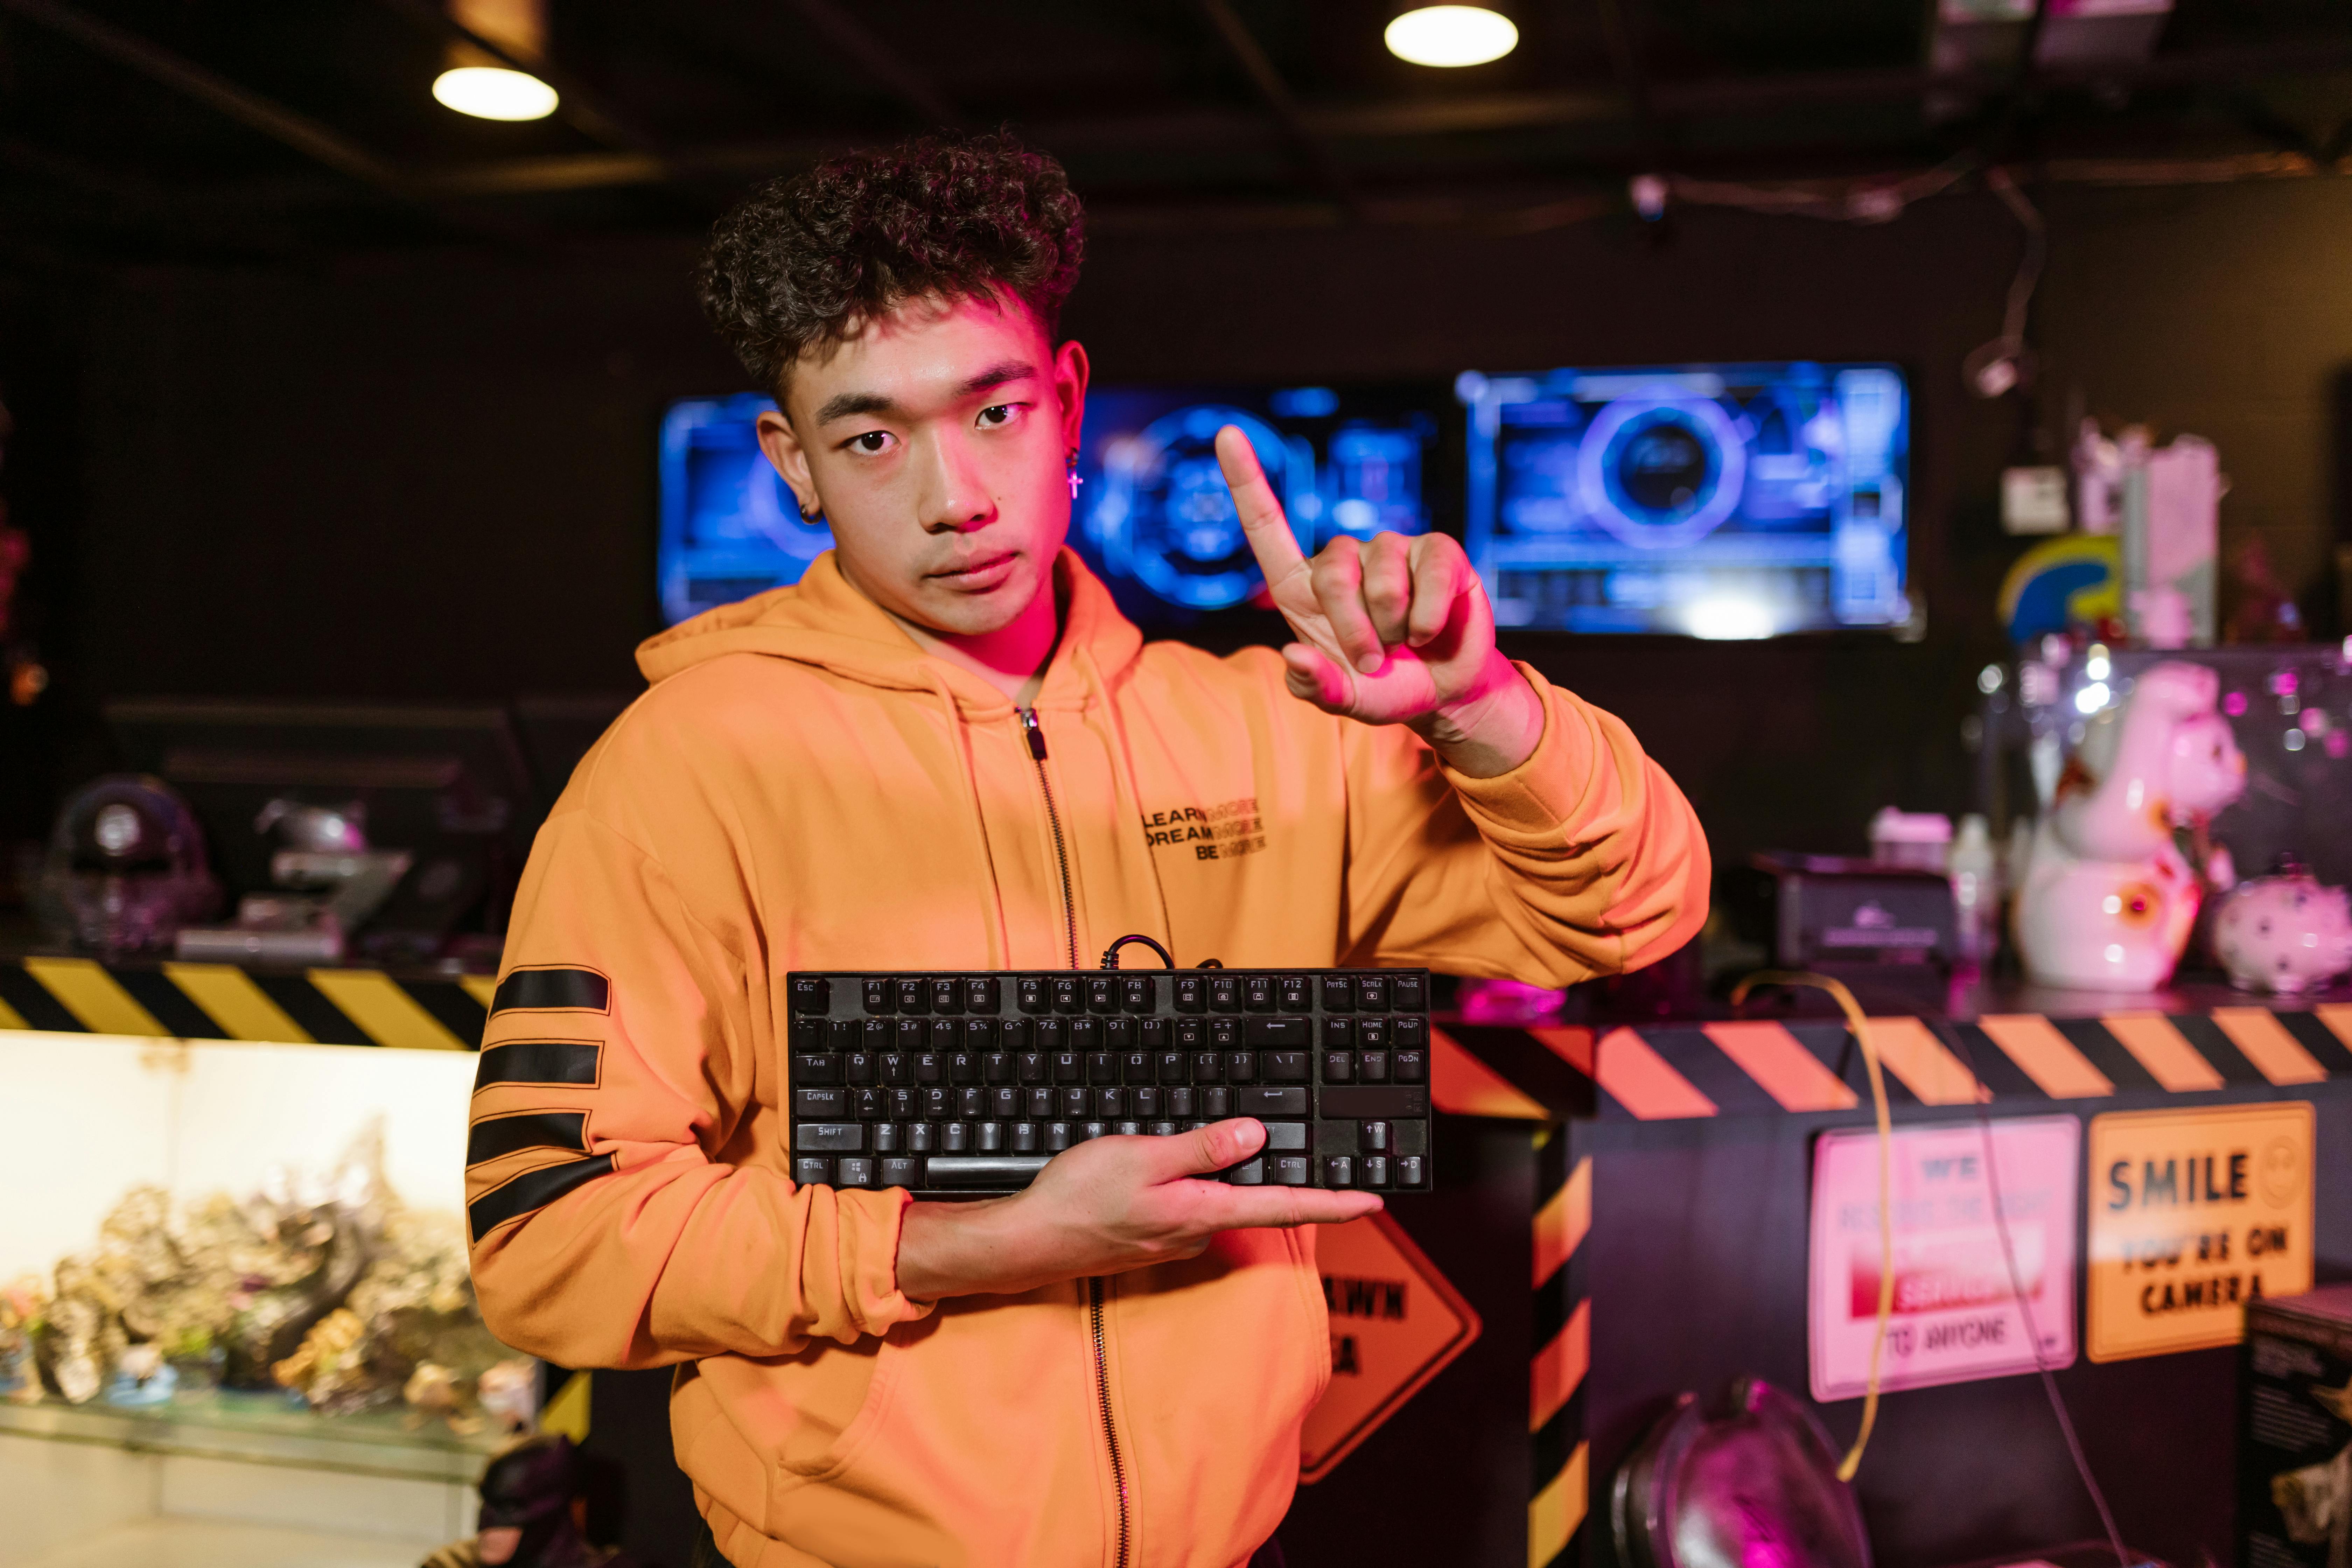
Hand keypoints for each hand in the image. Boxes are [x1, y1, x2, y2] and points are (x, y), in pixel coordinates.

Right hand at [894, 1119, 1381, 1301]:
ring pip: (1219, 1200)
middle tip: (1295, 1144)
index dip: (1335, 1202)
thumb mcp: (1143, 1159)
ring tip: (1215, 1144)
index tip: (1376, 1201)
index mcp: (1203, 1211)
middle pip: (1255, 1200)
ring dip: (1224, 1176)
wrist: (1030, 1240)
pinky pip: (1190, 1205)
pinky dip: (1194, 1184)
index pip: (1286, 1207)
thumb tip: (1256, 1135)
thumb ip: (1203, 1149)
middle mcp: (1198, 1231)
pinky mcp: (1155, 1234)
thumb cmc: (1079, 1199)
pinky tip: (1171, 1166)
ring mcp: (1177, 1236)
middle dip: (1275, 1174)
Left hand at [1215, 426, 1543, 776]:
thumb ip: (1315, 686)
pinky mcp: (1439, 551)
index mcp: (1304, 587)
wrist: (1443, 691)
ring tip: (1405, 642)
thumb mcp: (1345, 700)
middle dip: (1354, 629)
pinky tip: (1431, 630)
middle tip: (1373, 659)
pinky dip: (1431, 615)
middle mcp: (1345, 558)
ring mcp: (1393, 549)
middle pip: (1332, 572)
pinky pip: (1433, 573)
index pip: (1267, 526)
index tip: (1226, 432)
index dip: (1246, 480)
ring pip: (1383, 577)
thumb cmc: (1383, 688)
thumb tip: (1292, 655)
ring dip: (1396, 626)